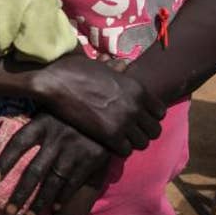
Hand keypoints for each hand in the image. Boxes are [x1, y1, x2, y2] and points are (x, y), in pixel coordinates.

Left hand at [0, 112, 110, 214]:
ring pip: (53, 182)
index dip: (4, 161)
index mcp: (43, 122)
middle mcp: (57, 138)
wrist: (108, 108)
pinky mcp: (92, 159)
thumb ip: (33, 121)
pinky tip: (53, 208)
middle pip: (34, 171)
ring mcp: (75, 150)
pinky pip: (74, 183)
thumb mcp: (50, 106)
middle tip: (9, 211)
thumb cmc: (69, 109)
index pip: (18, 143)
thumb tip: (2, 130)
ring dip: (40, 202)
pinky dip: (62, 197)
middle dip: (20, 194)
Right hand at [30, 54, 164, 155]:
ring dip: (131, 142)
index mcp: (137, 89)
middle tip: (129, 132)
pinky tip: (107, 143)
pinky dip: (117, 149)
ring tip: (118, 139)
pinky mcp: (110, 135)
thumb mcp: (100, 67)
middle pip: (155, 130)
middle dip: (143, 132)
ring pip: (142, 143)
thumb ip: (116, 70)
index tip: (137, 119)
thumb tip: (124, 64)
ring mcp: (124, 121)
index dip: (149, 117)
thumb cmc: (74, 72)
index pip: (160, 112)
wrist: (55, 84)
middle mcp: (136, 106)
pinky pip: (126, 150)